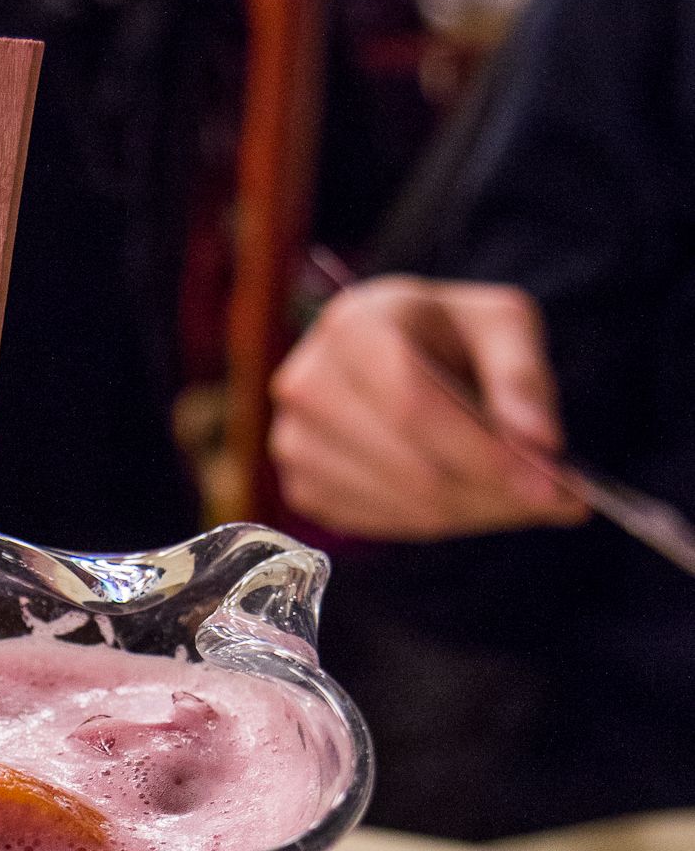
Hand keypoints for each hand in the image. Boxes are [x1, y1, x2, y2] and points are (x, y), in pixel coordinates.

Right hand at [269, 277, 588, 539]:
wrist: (390, 350)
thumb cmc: (447, 333)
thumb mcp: (499, 324)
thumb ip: (523, 377)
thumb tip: (539, 443)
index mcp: (354, 325)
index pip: (415, 406)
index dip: (484, 454)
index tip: (549, 488)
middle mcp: (308, 383)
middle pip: (411, 466)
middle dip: (493, 494)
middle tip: (556, 504)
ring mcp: (295, 441)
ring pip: (401, 505)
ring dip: (475, 514)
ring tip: (520, 498)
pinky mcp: (300, 486)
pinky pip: (382, 526)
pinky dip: (438, 523)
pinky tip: (469, 498)